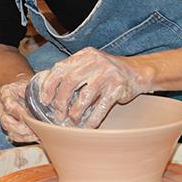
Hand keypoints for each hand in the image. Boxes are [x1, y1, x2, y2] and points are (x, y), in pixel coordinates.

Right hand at [0, 78, 37, 142]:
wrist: (20, 88)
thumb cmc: (26, 86)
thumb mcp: (30, 83)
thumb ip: (35, 90)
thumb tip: (46, 100)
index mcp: (5, 94)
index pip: (10, 106)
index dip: (20, 114)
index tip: (30, 118)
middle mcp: (1, 107)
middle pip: (7, 122)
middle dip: (23, 128)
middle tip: (36, 129)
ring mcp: (4, 118)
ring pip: (11, 132)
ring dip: (25, 136)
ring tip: (38, 135)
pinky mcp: (9, 127)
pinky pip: (15, 137)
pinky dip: (25, 139)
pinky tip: (36, 137)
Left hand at [36, 47, 152, 127]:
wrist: (137, 72)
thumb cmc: (108, 72)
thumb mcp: (90, 64)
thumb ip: (73, 71)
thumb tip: (48, 89)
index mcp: (85, 55)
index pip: (60, 68)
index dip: (49, 86)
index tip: (44, 100)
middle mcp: (95, 62)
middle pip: (70, 82)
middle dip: (60, 102)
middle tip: (58, 115)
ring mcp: (108, 75)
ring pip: (84, 96)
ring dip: (75, 112)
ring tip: (72, 120)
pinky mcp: (118, 88)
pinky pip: (101, 107)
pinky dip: (92, 119)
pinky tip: (87, 126)